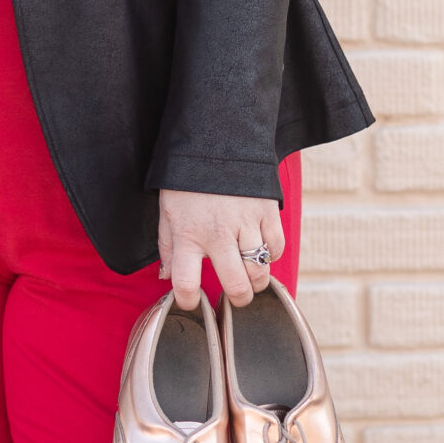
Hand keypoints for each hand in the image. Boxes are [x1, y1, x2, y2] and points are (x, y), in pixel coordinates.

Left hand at [157, 190, 284, 313]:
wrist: (216, 141)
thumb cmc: (187, 180)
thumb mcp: (167, 211)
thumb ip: (167, 246)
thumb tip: (166, 277)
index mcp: (188, 234)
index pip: (186, 283)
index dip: (187, 301)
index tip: (191, 302)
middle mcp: (218, 233)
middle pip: (236, 284)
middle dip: (238, 299)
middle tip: (236, 296)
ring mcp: (245, 223)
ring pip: (260, 271)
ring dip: (257, 282)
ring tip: (251, 279)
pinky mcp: (267, 211)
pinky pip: (277, 248)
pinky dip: (272, 256)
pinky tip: (262, 252)